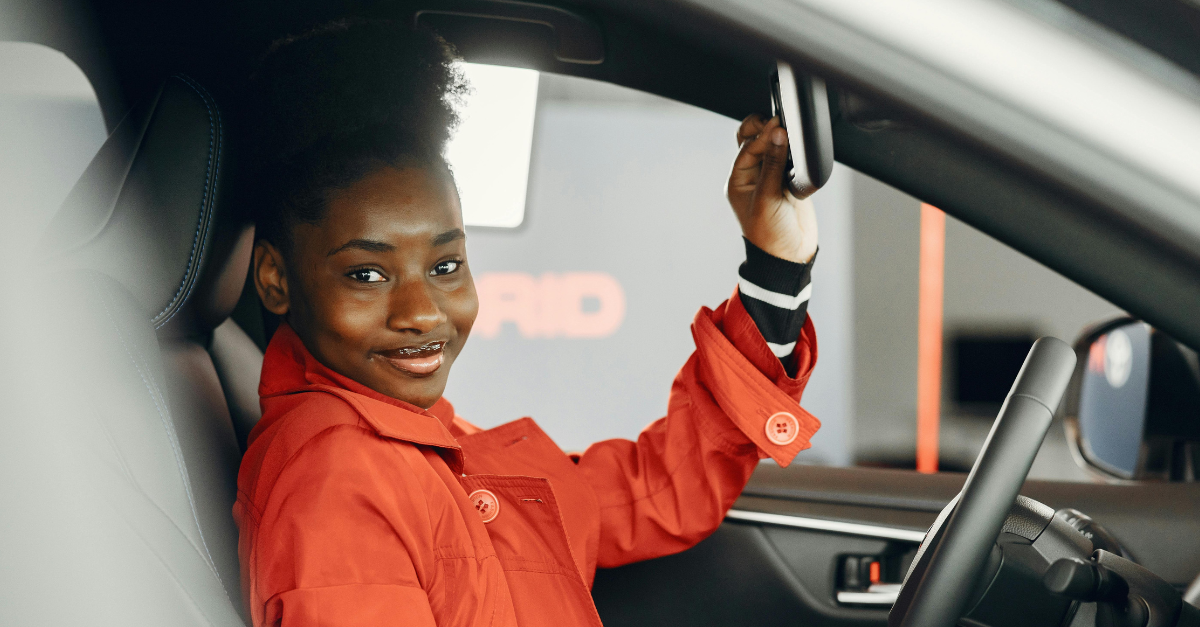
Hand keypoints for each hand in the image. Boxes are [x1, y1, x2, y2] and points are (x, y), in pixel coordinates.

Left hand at [726, 114, 818, 263]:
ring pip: (773, 146)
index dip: (761, 135)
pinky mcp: (790, 180)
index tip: (777, 126)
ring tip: (791, 135)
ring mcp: (772, 177)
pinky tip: (800, 149)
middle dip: (764, 129)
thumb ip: (773, 165)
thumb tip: (777, 134)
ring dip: (781, 138)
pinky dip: (795, 150)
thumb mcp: (768, 198)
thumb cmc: (770, 235)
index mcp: (739, 180)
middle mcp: (753, 175)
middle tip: (780, 125)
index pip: (747, 148)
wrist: (790, 255)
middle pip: (754, 141)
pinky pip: (791, 157)